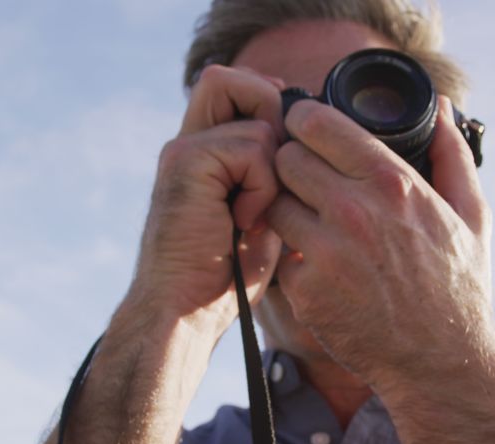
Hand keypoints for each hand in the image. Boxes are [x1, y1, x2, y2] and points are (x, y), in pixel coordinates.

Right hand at [129, 65, 285, 337]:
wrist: (184, 312)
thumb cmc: (224, 277)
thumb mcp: (262, 216)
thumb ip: (273, 175)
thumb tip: (310, 146)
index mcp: (204, 152)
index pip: (237, 90)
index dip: (271, 108)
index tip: (286, 160)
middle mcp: (189, 142)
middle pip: (233, 81)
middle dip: (272, 119)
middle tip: (275, 179)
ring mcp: (184, 149)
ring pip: (258, 120)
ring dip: (274, 169)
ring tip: (255, 214)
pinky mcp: (185, 162)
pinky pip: (253, 149)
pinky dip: (263, 188)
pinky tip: (244, 224)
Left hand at [265, 96, 494, 389]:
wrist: (440, 364)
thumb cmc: (458, 288)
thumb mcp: (472, 217)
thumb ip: (452, 156)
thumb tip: (444, 109)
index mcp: (392, 183)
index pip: (316, 123)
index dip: (302, 121)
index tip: (303, 129)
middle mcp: (354, 211)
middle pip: (284, 158)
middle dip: (290, 165)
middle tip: (303, 181)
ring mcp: (326, 252)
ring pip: (272, 204)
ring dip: (285, 210)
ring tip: (308, 224)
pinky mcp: (305, 290)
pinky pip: (277, 254)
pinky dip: (291, 258)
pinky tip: (314, 266)